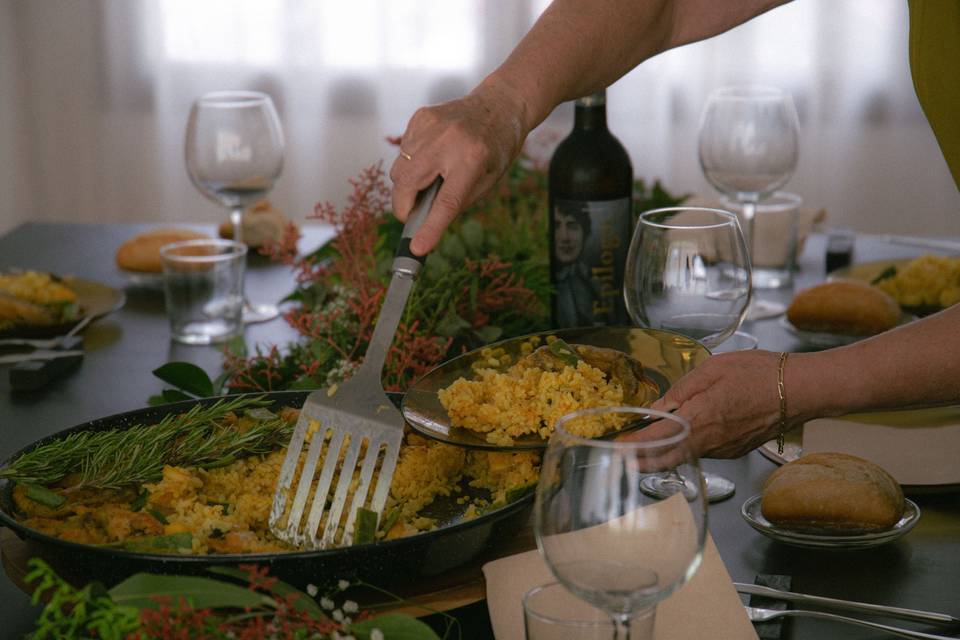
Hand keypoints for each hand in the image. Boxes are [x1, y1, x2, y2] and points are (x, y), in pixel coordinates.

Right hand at [389, 82, 527, 254]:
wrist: (499, 103)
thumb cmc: (497, 146)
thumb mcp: (487, 180)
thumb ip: (457, 202)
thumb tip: (426, 223)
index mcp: (473, 158)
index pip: (446, 201)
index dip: (430, 227)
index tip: (417, 247)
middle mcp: (448, 140)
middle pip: (407, 183)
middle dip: (404, 206)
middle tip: (414, 214)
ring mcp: (430, 125)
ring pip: (399, 169)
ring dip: (408, 184)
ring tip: (433, 176)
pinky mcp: (419, 117)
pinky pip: (403, 151)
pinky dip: (411, 162)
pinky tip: (432, 155)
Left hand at [624, 350, 784, 457]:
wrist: (801, 390)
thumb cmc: (759, 373)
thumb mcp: (713, 369)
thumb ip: (681, 390)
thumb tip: (658, 407)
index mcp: (700, 417)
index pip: (657, 438)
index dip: (633, 445)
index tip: (616, 448)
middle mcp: (710, 440)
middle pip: (667, 458)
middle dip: (641, 461)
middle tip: (621, 459)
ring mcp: (724, 449)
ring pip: (685, 456)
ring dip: (662, 455)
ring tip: (641, 449)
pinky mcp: (735, 450)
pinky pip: (703, 450)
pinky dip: (685, 448)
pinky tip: (678, 439)